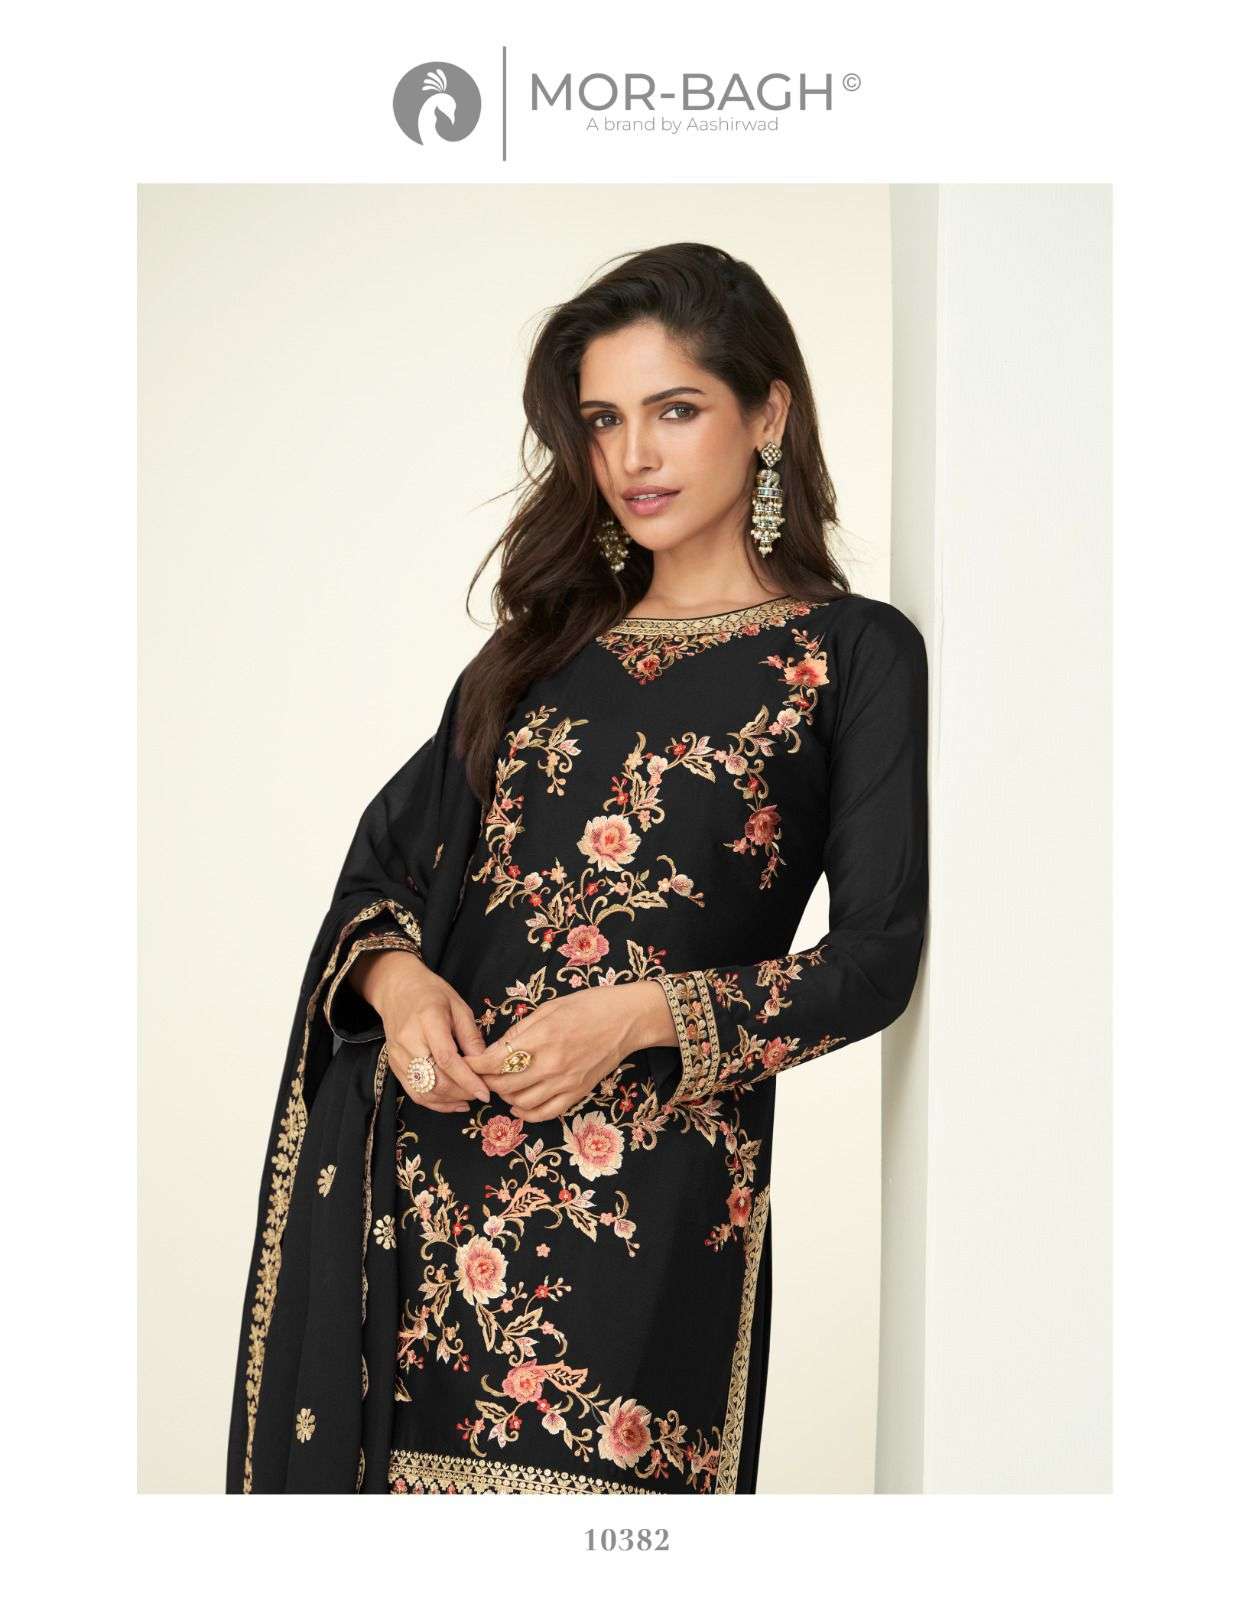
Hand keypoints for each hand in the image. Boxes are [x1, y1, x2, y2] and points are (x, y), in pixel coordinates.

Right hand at [354, 949, 490, 1112]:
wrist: (397, 988)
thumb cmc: (431, 993)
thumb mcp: (458, 1006)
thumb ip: (471, 1036)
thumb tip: (484, 1064)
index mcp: (427, 1020)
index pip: (446, 1058)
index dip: (467, 1079)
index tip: (485, 1092)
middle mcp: (408, 1040)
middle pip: (435, 1079)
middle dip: (461, 1092)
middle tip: (481, 1094)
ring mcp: (398, 1055)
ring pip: (424, 1091)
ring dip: (449, 1101)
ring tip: (469, 1098)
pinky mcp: (394, 1065)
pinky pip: (414, 1092)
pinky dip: (435, 1102)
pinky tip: (453, 1102)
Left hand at [470, 980, 677, 1122]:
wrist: (627, 1019)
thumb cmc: (588, 1006)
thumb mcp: (549, 1008)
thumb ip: (520, 1031)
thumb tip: (495, 1050)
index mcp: (541, 1038)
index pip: (494, 1061)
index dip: (473, 1065)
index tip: (464, 1063)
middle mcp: (550, 1064)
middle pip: (503, 1085)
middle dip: (486, 1081)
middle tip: (481, 1074)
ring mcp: (565, 1082)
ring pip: (520, 1102)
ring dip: (505, 1097)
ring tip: (501, 1086)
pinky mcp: (577, 1093)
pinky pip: (545, 1113)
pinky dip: (527, 1114)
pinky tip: (518, 1106)